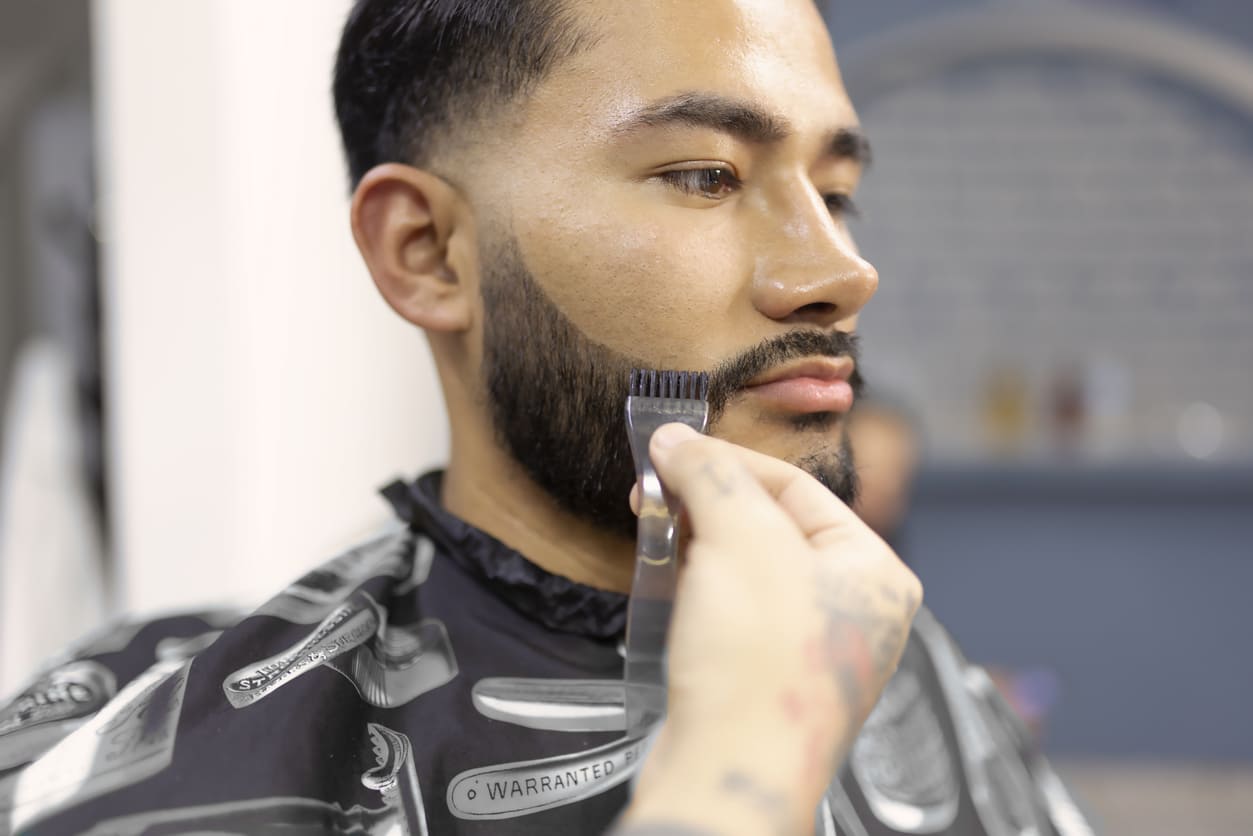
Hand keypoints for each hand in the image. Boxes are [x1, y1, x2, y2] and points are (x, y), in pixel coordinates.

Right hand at [620, 423, 920, 835]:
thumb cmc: (759, 669)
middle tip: (655, 489)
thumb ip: (711, 476)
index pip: (798, 487)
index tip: (673, 449)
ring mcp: (811, 649)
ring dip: (699, 542)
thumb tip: (676, 440)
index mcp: (875, 572)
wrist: (728, 778)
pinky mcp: (767, 680)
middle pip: (772, 525)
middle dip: (710, 502)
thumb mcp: (740, 541)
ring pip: (748, 567)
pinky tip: (667, 580)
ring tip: (654, 529)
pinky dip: (699, 587)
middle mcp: (853, 611)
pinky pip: (734, 611)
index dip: (729, 461)